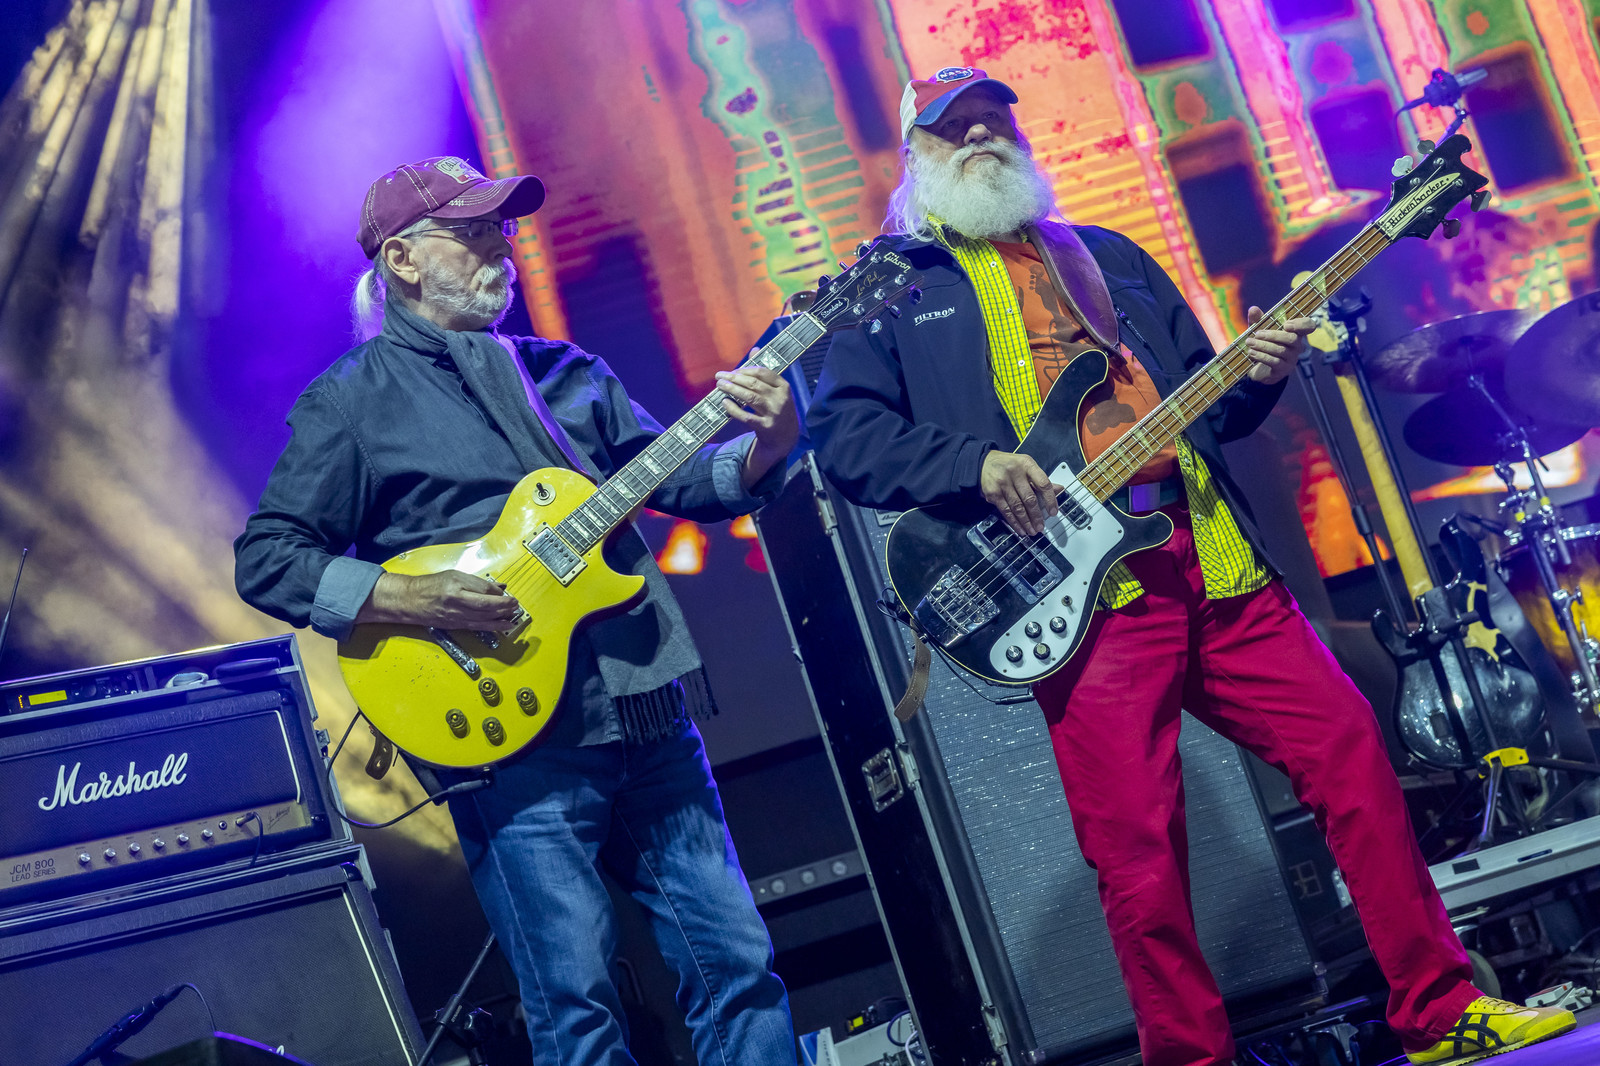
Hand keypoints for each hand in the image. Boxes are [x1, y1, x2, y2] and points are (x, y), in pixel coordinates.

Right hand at [358, 570, 521, 630]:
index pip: (483, 589)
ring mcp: (455, 615)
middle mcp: (456, 601)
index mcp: (455, 585)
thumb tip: (497, 587)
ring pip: (484, 618)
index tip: (506, 592)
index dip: (497, 592)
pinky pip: (477, 626)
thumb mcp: (454, 576)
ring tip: (514, 616)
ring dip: (502, 617)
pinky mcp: (455, 625)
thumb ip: (476, 582)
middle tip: (516, 605)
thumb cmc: (431, 586)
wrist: (410, 601)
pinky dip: (493, 626)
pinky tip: (503, 625)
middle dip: (504, 606)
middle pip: (486, 605)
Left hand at [716, 365, 797, 486]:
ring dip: (732, 390)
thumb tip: (754, 349)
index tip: (733, 370)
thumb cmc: (777, 408)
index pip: (763, 373)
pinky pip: (746, 416)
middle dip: (734, 378)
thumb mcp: (776, 390)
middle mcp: (780, 399)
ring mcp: (773, 414)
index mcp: (783, 387)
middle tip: (719, 376)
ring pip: (750, 398)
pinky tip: (724, 402)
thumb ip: (764, 372)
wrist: (785, 437)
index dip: (745, 369)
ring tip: (720, 385)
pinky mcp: (765, 427)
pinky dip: (734, 409)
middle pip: (754, 384)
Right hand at [980, 451, 1060, 535]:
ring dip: (1026, 522)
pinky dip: (1014, 522)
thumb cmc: (1009, 465)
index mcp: (1027, 464)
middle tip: (1041, 527)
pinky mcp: (993, 493)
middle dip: (1036, 516)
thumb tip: (1059, 489)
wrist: (983, 462)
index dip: (1050, 500)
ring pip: (1017, 507)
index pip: (1043, 483)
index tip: (1053, 512)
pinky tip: (1020, 528)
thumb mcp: (1026, 466)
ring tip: (1032, 531)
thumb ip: (1041, 479)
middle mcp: (1015, 473)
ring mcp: (1003, 483)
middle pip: (1029, 498)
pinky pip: (1006, 511)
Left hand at [1244, 306, 1315, 384]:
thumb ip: (1258, 320)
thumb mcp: (1260, 331)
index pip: (1308, 326)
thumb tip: (1253, 309)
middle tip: (1257, 334)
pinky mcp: (1283, 370)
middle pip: (1292, 339)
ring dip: (1263, 346)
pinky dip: (1261, 356)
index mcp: (1295, 333)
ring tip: (1249, 343)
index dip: (1301, 324)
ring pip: (1281, 350)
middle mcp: (1297, 346)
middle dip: (1273, 335)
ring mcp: (1292, 359)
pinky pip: (1274, 362)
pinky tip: (1251, 353)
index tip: (1286, 324)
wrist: (1260, 369)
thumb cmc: (1264, 345)